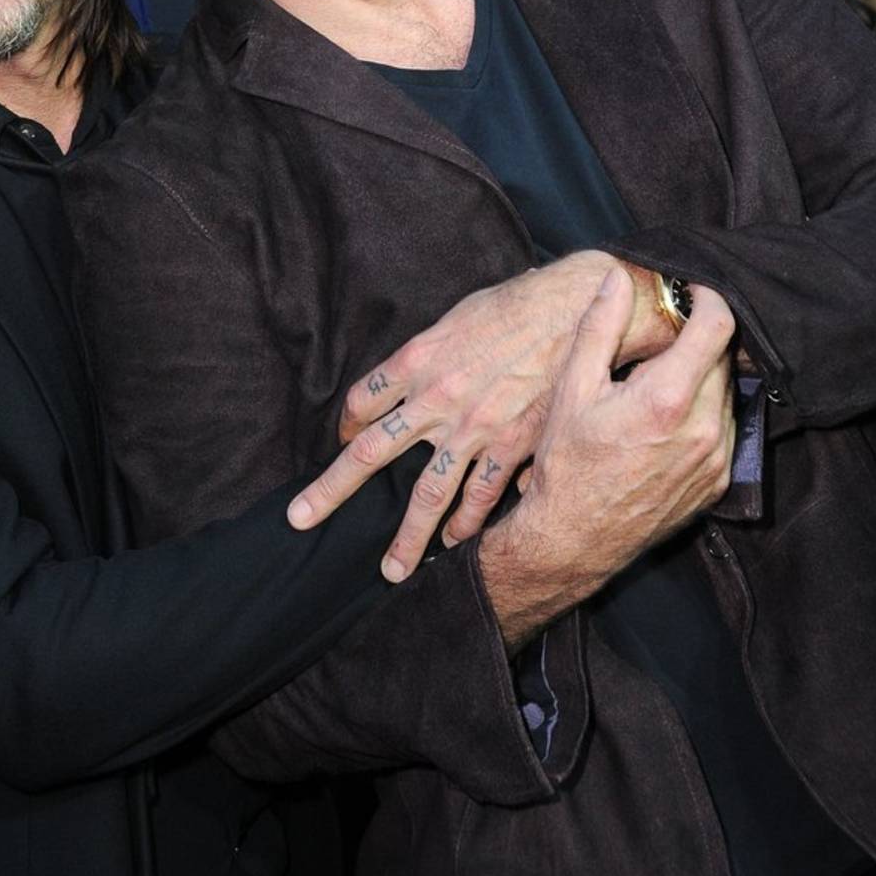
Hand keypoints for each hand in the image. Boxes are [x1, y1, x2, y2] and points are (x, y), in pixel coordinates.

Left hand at [287, 251, 674, 580]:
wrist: (574, 308)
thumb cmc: (515, 305)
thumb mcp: (456, 316)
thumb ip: (429, 351)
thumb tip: (412, 375)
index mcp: (415, 359)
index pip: (361, 403)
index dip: (348, 425)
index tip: (346, 436)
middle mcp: (435, 398)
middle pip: (370, 453)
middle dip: (332, 490)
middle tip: (302, 518)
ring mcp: (473, 427)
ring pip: (428, 493)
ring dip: (407, 537)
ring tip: (390, 571)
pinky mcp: (512, 443)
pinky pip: (482, 495)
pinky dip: (468, 523)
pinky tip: (456, 544)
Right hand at [480, 269, 735, 647]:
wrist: (573, 537)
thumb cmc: (567, 461)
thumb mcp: (572, 389)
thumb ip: (599, 328)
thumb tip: (617, 279)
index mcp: (668, 399)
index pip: (718, 326)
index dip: (708, 298)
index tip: (691, 291)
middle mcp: (705, 429)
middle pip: (723, 357)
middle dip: (698, 339)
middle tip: (662, 339)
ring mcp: (717, 459)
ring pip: (726, 392)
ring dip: (702, 377)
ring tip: (658, 384)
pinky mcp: (719, 482)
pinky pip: (726, 429)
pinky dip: (704, 414)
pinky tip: (665, 421)